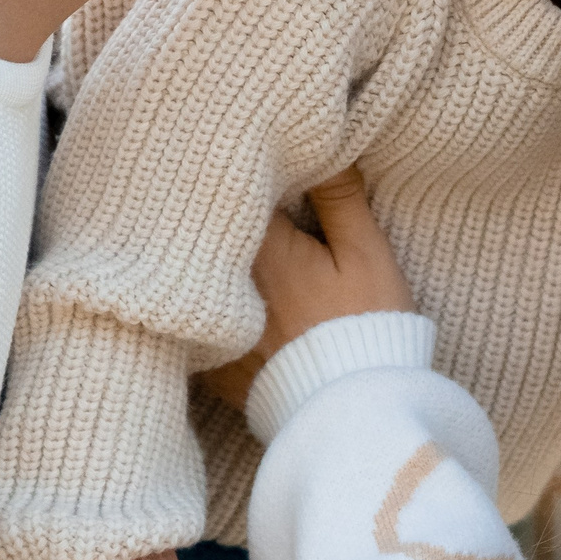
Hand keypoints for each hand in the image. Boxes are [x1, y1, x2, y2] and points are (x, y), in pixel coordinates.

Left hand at [202, 169, 414, 411]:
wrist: (351, 414)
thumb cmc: (366, 328)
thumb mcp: (366, 255)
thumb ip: (340, 197)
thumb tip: (324, 145)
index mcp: (260, 250)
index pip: (232, 194)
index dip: (243, 174)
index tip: (252, 161)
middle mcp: (224, 286)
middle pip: (206, 235)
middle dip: (218, 215)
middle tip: (227, 192)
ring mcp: (211, 329)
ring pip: (196, 278)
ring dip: (204, 259)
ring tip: (211, 237)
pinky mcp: (209, 367)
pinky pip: (194, 323)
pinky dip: (203, 307)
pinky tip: (215, 298)